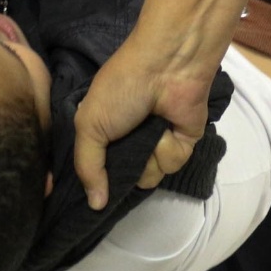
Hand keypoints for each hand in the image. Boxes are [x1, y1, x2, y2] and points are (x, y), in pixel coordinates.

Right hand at [73, 29, 220, 209]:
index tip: (90, 194)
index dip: (94, 183)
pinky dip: (167, 147)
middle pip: (123, 180)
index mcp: (103, 131)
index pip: (95, 169)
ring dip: (147, 158)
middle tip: (123, 151)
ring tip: (148, 129)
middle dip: (122, 173)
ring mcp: (156, 143)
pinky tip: (167, 125)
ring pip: (148, 178)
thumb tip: (94, 205)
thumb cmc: (122, 88)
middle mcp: (128, 140)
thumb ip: (88, 168)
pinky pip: (171, 165)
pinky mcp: (183, 144)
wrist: (167, 66)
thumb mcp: (90, 124)